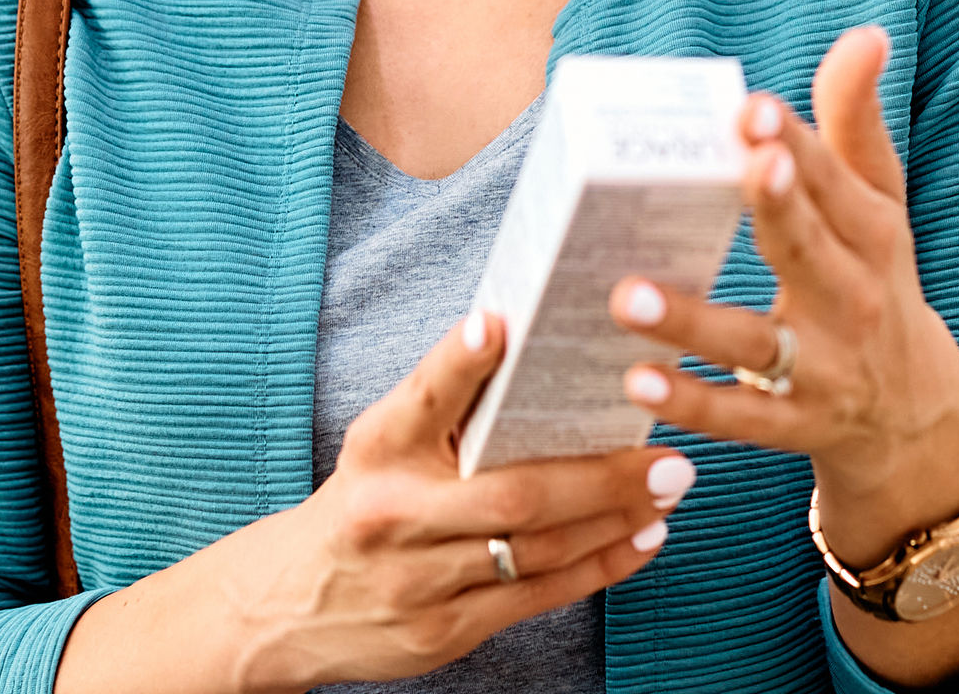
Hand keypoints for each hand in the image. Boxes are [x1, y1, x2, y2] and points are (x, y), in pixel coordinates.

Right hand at [56, 308, 682, 693]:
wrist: (288, 607)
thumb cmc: (361, 503)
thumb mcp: (382, 443)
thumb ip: (445, 402)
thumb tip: (531, 342)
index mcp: (377, 450)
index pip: (421, 398)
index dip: (459, 364)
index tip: (499, 326)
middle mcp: (392, 515)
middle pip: (512, 495)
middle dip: (602, 476)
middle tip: (669, 456)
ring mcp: (417, 582)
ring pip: (536, 552)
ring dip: (615, 522)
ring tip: (669, 490)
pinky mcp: (441, 632)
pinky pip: (535, 598)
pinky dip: (598, 568)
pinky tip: (640, 540)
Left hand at [609, 25, 958, 562]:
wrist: (915, 418)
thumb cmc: (878, 284)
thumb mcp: (879, 208)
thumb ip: (857, 122)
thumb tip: (867, 32)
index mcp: (872, 235)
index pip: (834, 181)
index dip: (797, 143)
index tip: (754, 107)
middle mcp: (853, 300)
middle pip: (807, 250)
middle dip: (774, 207)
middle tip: (735, 163)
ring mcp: (823, 370)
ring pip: (753, 343)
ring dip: (691, 320)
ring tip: (625, 293)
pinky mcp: (792, 428)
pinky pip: (736, 417)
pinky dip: (689, 401)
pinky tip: (635, 378)